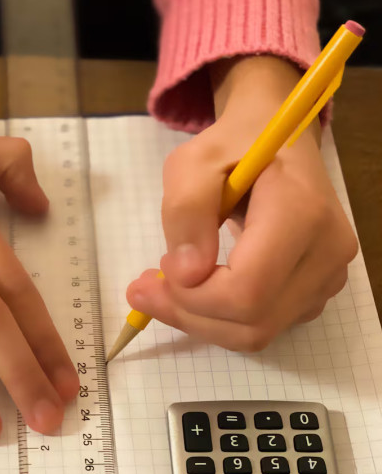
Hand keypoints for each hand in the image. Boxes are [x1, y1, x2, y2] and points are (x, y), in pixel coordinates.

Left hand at [127, 55, 357, 350]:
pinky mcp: (316, 292)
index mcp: (302, 213)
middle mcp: (327, 252)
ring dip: (199, 321)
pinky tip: (194, 291)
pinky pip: (263, 326)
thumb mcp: (192, 161)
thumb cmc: (233, 144)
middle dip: (189, 313)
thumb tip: (187, 274)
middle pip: (252, 322)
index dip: (194, 294)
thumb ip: (186, 210)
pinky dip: (219, 319)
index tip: (162, 265)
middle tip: (145, 288)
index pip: (247, 289)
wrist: (276, 140)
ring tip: (162, 288)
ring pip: (256, 333)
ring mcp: (328, 277)